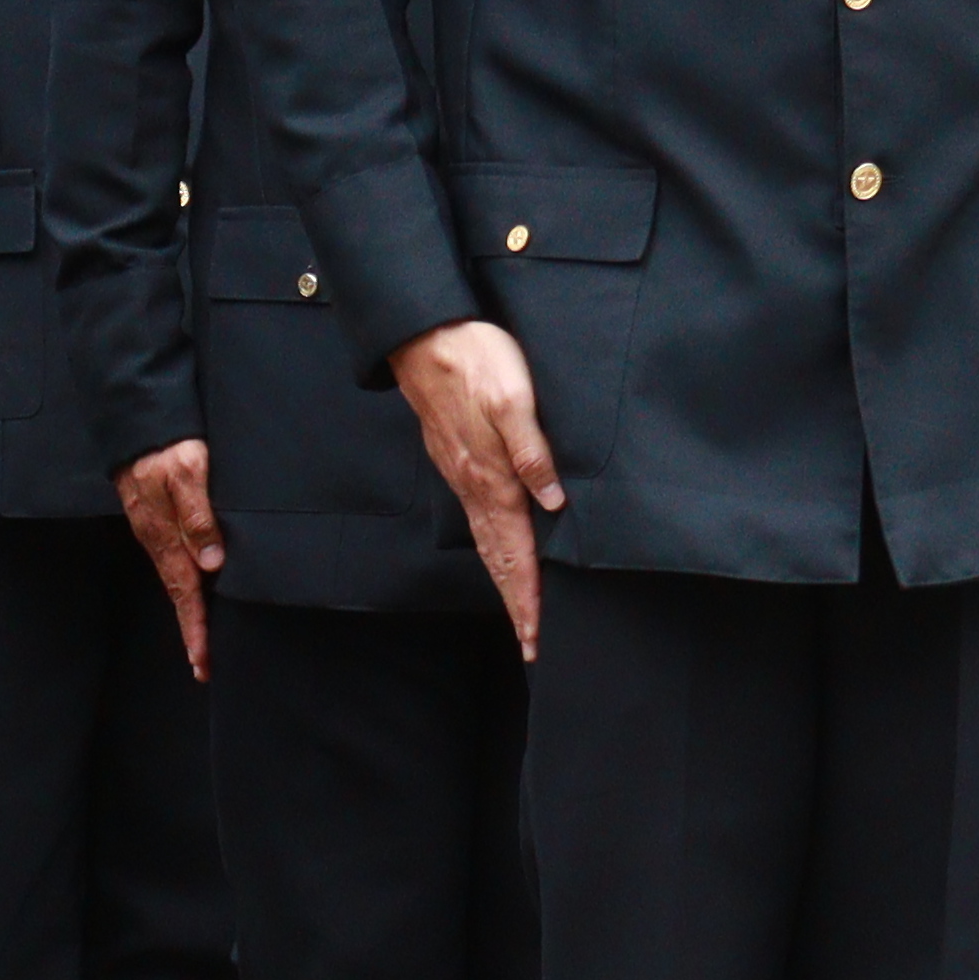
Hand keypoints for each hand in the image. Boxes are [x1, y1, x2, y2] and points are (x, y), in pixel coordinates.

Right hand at [120, 439, 223, 676]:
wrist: (139, 423)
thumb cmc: (168, 446)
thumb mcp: (188, 473)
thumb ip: (199, 515)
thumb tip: (212, 563)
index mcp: (167, 536)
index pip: (184, 592)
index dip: (196, 628)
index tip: (203, 660)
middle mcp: (159, 541)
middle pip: (179, 595)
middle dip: (192, 632)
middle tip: (204, 667)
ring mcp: (157, 533)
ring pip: (176, 581)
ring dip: (190, 611)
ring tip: (202, 640)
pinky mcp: (159, 521)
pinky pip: (173, 561)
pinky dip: (185, 585)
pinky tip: (196, 589)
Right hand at [392, 320, 561, 654]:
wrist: (425, 335)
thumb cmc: (476, 359)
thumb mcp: (513, 398)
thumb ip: (533, 452)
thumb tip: (553, 503)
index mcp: (492, 477)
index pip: (517, 551)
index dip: (529, 595)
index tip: (537, 634)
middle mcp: (474, 485)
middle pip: (498, 559)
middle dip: (516, 604)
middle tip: (530, 645)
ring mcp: (461, 475)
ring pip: (485, 543)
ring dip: (504, 582)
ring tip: (518, 614)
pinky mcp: (455, 462)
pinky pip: (475, 520)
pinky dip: (490, 550)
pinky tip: (497, 555)